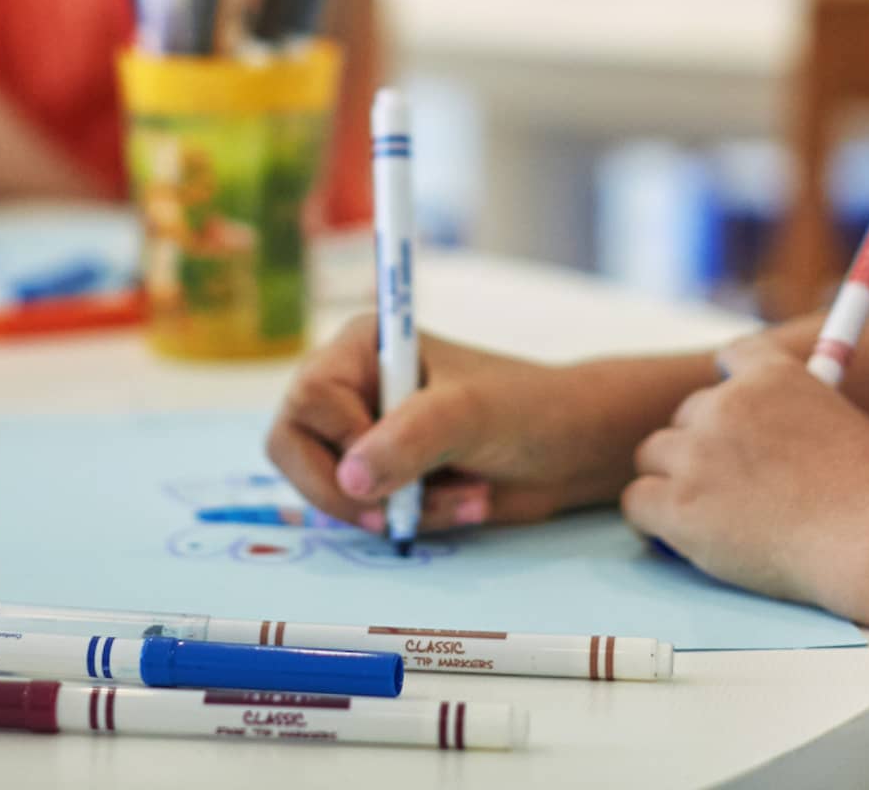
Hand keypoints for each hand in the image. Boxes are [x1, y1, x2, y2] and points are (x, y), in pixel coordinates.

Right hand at [268, 319, 704, 535]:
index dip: (341, 441)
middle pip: (295, 449)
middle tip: (401, 509)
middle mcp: (354, 386)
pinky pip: (362, 516)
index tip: (389, 458)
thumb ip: (412, 438)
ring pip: (330, 491)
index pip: (307, 399)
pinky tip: (464, 503)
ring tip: (463, 496)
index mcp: (364, 345)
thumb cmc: (528, 408)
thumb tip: (350, 479)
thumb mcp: (472, 415)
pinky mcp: (384, 477)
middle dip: (353, 491)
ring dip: (394, 510)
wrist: (573, 448)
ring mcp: (366, 434)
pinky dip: (409, 522)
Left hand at [622, 338, 868, 626]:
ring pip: (654, 455)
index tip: (734, 421)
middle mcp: (728, 402)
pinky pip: (637, 501)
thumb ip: (794, 416)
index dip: (728, 391)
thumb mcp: (840, 423)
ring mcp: (700, 452)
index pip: (731, 356)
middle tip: (731, 490)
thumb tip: (765, 438)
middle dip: (702, 449)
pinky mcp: (680, 504)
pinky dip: (653, 520)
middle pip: (685, 415)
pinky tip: (681, 537)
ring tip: (712, 516)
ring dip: (675, 482)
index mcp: (773, 374)